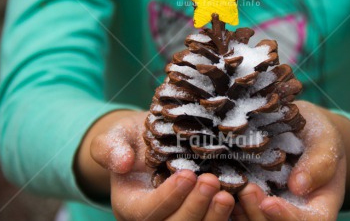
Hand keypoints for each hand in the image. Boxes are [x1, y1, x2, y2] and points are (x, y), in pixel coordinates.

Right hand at [75, 110, 234, 220]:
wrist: (149, 142)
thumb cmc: (133, 139)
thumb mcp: (115, 136)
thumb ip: (110, 148)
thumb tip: (122, 162)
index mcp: (131, 205)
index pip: (148, 212)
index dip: (168, 198)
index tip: (186, 174)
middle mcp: (154, 219)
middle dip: (194, 209)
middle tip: (211, 182)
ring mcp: (177, 218)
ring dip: (212, 218)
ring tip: (227, 195)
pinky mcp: (198, 213)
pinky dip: (226, 217)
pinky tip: (239, 199)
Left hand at [233, 101, 349, 219]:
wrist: (300, 129)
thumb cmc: (318, 134)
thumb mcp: (326, 141)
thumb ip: (319, 163)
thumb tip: (299, 186)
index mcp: (318, 207)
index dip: (287, 218)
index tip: (270, 202)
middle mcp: (292, 213)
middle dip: (258, 214)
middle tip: (246, 190)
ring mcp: (269, 209)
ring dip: (240, 212)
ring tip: (228, 189)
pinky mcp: (249, 200)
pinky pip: (237, 210)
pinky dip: (226, 204)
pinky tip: (216, 187)